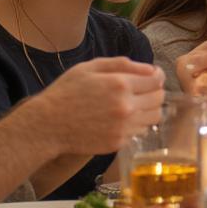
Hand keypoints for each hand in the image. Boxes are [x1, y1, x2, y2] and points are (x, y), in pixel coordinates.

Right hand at [35, 57, 164, 153]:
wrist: (47, 125)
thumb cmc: (66, 92)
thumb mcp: (89, 67)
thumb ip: (121, 64)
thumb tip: (149, 68)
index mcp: (120, 84)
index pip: (156, 80)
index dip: (156, 76)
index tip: (152, 76)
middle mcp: (126, 106)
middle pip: (159, 98)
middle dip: (154, 91)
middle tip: (143, 91)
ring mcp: (123, 127)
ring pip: (154, 117)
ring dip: (149, 109)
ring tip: (134, 105)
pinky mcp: (119, 143)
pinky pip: (140, 131)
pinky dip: (137, 124)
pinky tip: (122, 119)